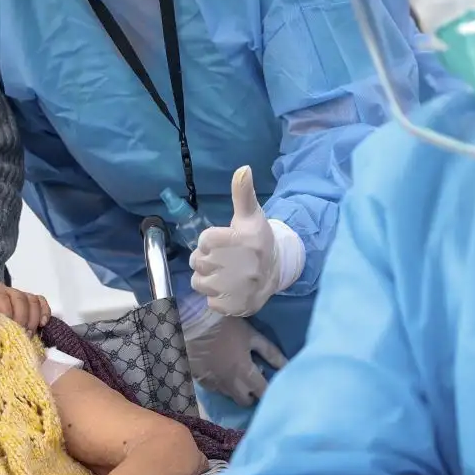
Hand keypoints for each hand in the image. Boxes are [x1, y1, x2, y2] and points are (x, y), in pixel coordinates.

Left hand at [0, 276, 50, 332]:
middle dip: (21, 321)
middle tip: (17, 339)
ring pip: (32, 300)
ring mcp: (14, 293)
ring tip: (27, 337)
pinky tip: (42, 326)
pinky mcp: (22, 299)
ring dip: (32, 319)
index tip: (3, 330)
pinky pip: (39, 301)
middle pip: (20, 299)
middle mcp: (2, 288)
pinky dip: (44, 312)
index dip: (5, 312)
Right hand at [184, 312, 286, 406]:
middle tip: (254, 381)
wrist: (193, 322)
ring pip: (230, 396)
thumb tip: (287, 366)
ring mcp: (214, 385)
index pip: (263, 393)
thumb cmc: (227, 326)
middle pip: (245, 401)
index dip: (270, 392)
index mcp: (245, 374)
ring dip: (237, 389)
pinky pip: (215, 389)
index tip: (273, 387)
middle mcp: (230, 385)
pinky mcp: (200, 381)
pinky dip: (221, 384)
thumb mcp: (252, 336)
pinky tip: (221, 370)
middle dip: (252, 394)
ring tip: (237, 373)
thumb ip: (271, 352)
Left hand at [189, 167, 297, 317]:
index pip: (204, 240)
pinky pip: (209, 302)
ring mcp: (240, 288)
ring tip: (225, 275)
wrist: (276, 273)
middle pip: (198, 262)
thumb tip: (243, 168)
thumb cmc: (257, 241)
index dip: (209, 241)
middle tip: (223, 259)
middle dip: (206, 260)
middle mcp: (243, 265)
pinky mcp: (236, 306)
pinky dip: (216, 298)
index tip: (223, 242)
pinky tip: (229, 290)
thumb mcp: (251, 216)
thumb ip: (242, 193)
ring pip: (200, 283)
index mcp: (244, 240)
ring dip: (208, 279)